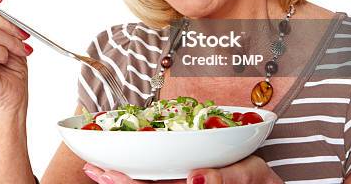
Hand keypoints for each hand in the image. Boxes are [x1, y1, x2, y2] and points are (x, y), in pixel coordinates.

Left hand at [82, 156, 281, 183]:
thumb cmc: (259, 180)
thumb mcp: (250, 175)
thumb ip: (227, 177)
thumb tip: (198, 178)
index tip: (104, 172)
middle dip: (115, 182)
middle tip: (91, 169)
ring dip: (121, 180)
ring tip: (96, 171)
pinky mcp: (187, 181)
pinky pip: (158, 181)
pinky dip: (137, 177)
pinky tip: (122, 170)